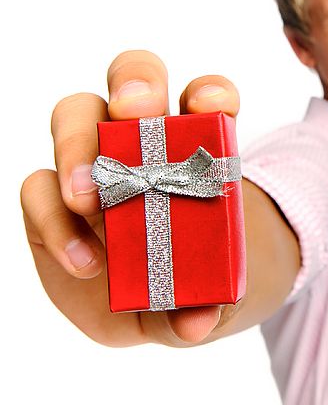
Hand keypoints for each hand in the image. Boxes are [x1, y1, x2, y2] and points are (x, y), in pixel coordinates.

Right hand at [21, 50, 240, 346]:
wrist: (162, 304)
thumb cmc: (200, 277)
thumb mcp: (212, 295)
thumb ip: (209, 305)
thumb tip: (194, 323)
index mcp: (199, 148)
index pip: (207, 99)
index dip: (210, 92)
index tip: (212, 108)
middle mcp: (145, 143)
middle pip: (133, 81)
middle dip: (134, 85)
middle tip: (133, 114)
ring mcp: (95, 165)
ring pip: (75, 114)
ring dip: (77, 146)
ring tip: (90, 201)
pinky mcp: (53, 200)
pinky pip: (38, 185)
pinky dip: (53, 216)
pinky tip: (85, 262)